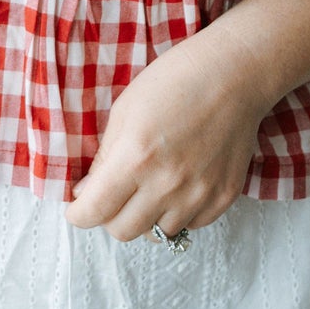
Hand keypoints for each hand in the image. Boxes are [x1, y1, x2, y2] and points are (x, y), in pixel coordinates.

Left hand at [63, 27, 269, 243]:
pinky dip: (177, 212)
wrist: (232, 75)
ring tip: (149, 186)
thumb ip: (104, 157)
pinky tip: (178, 185)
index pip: (95, 211)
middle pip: (123, 231)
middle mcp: (167, 184)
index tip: (77, 209)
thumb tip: (87, 192)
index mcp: (136, 158)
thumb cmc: (175, 81)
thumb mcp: (124, 110)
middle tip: (113, 195)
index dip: (78, 214)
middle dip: (109, 216)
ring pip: (157, 233)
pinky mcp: (223, 198)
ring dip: (145, 216)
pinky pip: (190, 225)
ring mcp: (199, 195)